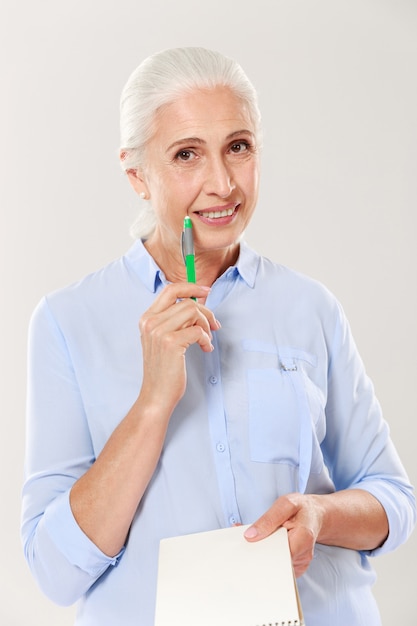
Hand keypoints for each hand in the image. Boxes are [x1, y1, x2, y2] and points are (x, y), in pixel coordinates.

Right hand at [139, 282, 220, 413]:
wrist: (156, 395)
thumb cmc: (164, 369)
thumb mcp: (162, 339)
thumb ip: (174, 320)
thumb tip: (198, 302)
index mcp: (147, 318)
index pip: (170, 290)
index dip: (190, 287)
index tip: (206, 291)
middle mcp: (150, 322)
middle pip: (187, 302)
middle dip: (206, 312)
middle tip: (214, 326)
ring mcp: (159, 332)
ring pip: (193, 312)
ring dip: (206, 326)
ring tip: (206, 340)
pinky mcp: (171, 343)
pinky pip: (198, 330)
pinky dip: (206, 339)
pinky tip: (205, 349)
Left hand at [244, 493, 322, 576]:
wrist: (314, 515)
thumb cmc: (301, 508)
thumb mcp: (285, 504)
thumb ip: (268, 519)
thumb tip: (250, 536)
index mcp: (304, 537)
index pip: (279, 553)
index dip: (262, 550)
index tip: (249, 543)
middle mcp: (304, 555)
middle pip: (275, 563)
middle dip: (260, 552)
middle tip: (249, 541)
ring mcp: (301, 563)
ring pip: (275, 565)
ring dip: (264, 553)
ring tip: (260, 539)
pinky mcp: (296, 566)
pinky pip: (278, 566)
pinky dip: (269, 556)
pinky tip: (266, 544)